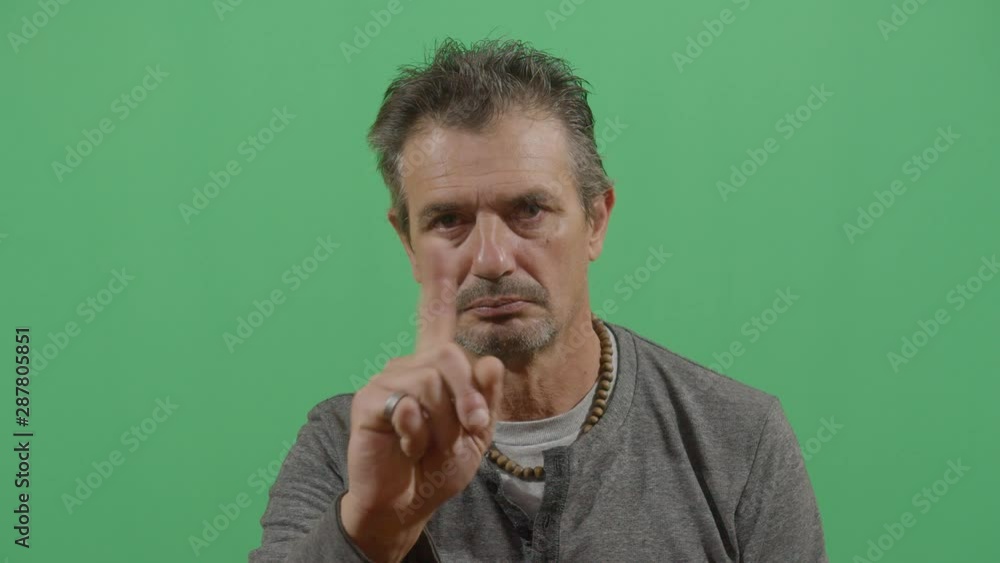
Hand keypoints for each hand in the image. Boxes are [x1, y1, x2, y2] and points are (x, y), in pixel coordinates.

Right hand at [342, 242, 504, 561]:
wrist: (404, 503)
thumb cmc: (437, 466)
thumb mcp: (475, 435)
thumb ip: (487, 398)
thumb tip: (488, 361)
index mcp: (435, 368)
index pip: (437, 321)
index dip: (438, 287)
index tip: (440, 250)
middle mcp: (410, 365)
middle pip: (450, 357)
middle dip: (469, 397)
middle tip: (474, 426)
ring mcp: (387, 379)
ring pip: (433, 383)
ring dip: (443, 425)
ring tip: (427, 446)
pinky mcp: (369, 400)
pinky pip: (408, 404)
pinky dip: (417, 434)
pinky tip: (406, 446)